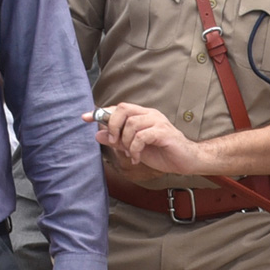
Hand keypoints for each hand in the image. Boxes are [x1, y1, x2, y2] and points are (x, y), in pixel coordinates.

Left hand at [84, 103, 202, 173]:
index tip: (85, 117)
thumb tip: (98, 134)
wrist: (185, 161)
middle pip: (123, 108)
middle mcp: (149, 114)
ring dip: (125, 142)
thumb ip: (117, 140)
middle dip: (113, 126)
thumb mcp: (134, 148)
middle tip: (114, 142)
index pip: (118, 108)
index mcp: (142, 115)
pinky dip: (134, 149)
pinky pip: (141, 136)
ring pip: (131, 123)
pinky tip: (136, 158)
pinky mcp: (163, 132)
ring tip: (129, 154)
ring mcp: (157, 121)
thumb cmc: (162, 153)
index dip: (100, 112)